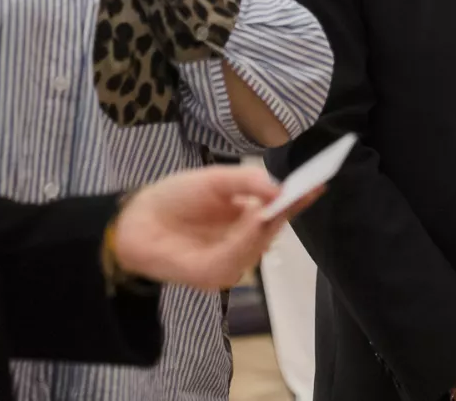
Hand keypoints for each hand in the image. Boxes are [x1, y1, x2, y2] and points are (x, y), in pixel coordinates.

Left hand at [109, 165, 311, 291]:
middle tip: (295, 193)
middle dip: (284, 212)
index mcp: (246, 218)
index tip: (319, 184)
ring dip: (263, 228)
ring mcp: (229, 261)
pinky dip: (245, 242)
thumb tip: (281, 189)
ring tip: (262, 208)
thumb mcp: (216, 179)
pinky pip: (236, 261)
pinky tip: (249, 223)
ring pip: (258, 247)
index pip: (278, 211)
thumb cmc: (175, 197)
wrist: (136, 220)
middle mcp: (242, 242)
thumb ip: (248, 181)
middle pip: (273, 230)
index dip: (298, 199)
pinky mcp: (212, 275)